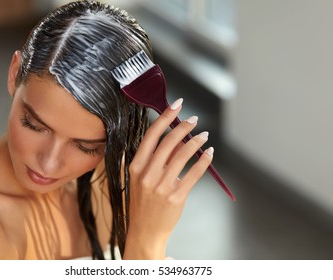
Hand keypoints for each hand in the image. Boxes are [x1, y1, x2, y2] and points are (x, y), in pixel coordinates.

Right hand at [124, 98, 213, 258]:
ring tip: (204, 136)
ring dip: (196, 142)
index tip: (176, 105)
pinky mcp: (175, 197)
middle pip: (168, 142)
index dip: (165, 117)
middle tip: (194, 120)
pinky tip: (209, 154)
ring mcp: (161, 186)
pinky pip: (194, 174)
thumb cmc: (143, 203)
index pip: (151, 135)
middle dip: (183, 126)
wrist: (144, 231)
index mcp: (135, 166)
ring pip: (182, 155)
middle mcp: (146, 174)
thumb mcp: (142, 179)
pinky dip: (204, 161)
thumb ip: (157, 159)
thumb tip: (178, 139)